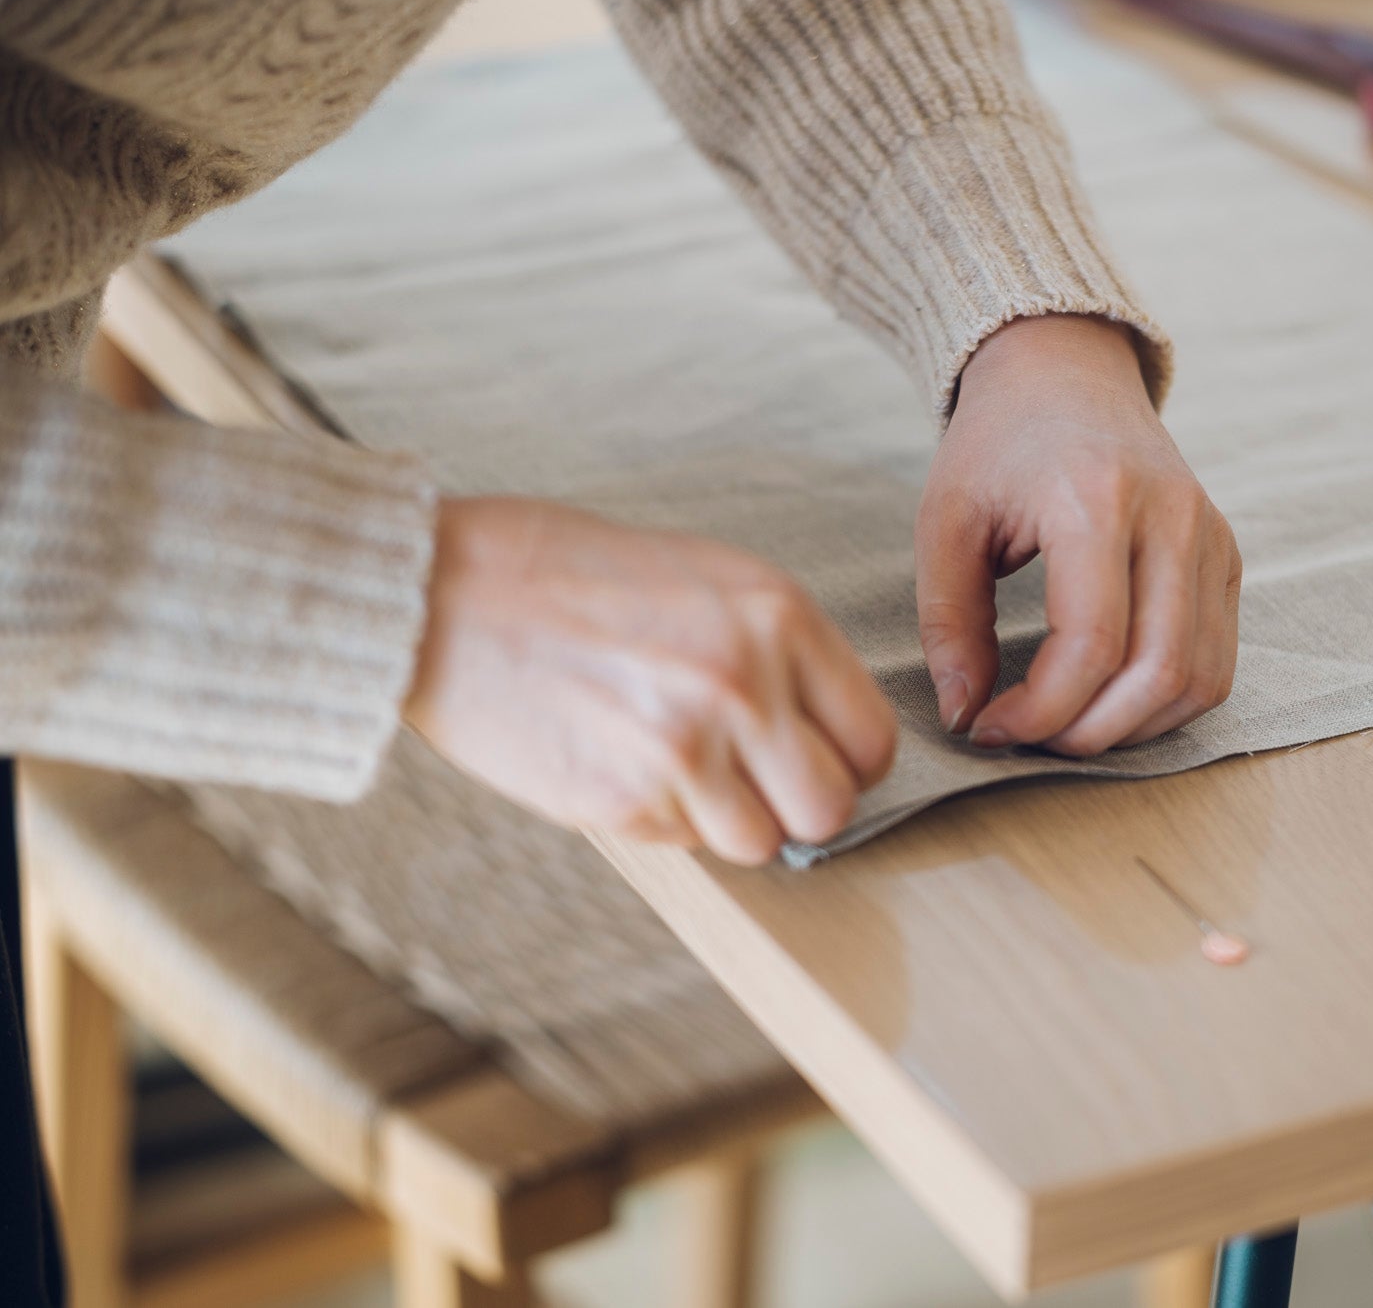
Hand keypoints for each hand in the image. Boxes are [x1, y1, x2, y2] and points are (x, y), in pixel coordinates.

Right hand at [405, 497, 896, 862]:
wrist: (450, 593)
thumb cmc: (574, 577)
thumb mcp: (706, 580)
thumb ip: (779, 651)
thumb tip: (829, 733)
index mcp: (776, 618)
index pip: (871, 739)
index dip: (846, 761)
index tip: (813, 759)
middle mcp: (743, 684)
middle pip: (830, 807)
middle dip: (798, 805)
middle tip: (755, 780)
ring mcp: (685, 748)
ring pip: (761, 842)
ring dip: (731, 821)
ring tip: (680, 768)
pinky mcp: (626, 800)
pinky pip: (687, 845)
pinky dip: (667, 820)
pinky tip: (624, 762)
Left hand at [917, 315, 1240, 755]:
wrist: (1065, 372)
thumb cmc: (998, 445)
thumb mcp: (945, 523)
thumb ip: (948, 624)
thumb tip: (965, 717)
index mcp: (1096, 499)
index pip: (1093, 644)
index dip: (1041, 711)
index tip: (988, 727)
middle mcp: (1172, 516)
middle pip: (1159, 671)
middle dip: (1089, 733)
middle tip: (1030, 739)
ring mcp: (1210, 536)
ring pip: (1198, 678)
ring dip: (1132, 728)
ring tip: (1066, 725)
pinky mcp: (1226, 555)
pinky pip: (1216, 660)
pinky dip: (1166, 702)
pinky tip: (1108, 700)